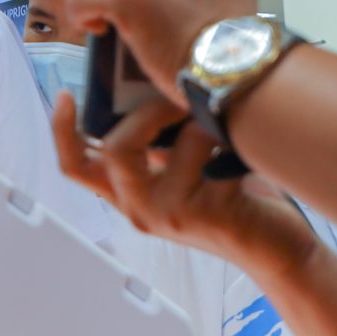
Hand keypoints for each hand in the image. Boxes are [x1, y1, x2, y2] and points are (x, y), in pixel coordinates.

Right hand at [50, 91, 317, 282]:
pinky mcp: (209, 212)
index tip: (65, 94)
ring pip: (170, 144)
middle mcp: (141, 208)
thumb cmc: (232, 200)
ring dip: (202, 122)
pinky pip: (212, 152)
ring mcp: (172, 213)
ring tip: (226, 128)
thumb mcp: (181, 171)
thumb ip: (157, 144)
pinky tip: (247, 151)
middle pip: (115, 148)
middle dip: (148, 112)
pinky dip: (231, 139)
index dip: (62, 130)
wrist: (274, 249)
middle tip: (178, 100)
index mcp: (128, 195)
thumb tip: (149, 86)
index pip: (76, 166)